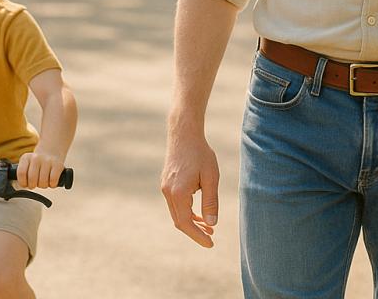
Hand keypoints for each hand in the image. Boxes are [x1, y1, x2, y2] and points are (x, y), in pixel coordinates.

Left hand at [17, 150, 65, 188]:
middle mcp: (36, 158)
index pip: (21, 173)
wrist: (52, 150)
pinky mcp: (58, 165)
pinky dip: (52, 184)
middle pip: (32, 179)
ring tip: (44, 181)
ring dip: (43, 185)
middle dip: (33, 185)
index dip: (23, 182)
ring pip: (43, 181)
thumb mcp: (27, 164)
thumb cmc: (38, 163)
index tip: (26, 184)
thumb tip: (22, 186)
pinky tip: (51, 181)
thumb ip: (23, 174)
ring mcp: (47, 161)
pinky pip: (53, 180)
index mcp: (26, 158)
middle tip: (36, 183)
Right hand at [160, 127, 219, 247]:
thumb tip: (211, 223)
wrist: (184, 133)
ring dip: (191, 221)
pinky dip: (187, 211)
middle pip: (180, 221)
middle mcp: (168, 192)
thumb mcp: (211, 177)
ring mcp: (165, 188)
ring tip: (209, 227)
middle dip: (195, 231)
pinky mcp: (166, 183)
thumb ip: (211, 201)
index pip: (186, 223)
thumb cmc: (200, 153)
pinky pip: (176, 204)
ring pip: (177, 213)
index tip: (210, 244)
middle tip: (212, 237)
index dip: (198, 236)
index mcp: (178, 193)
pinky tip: (199, 213)